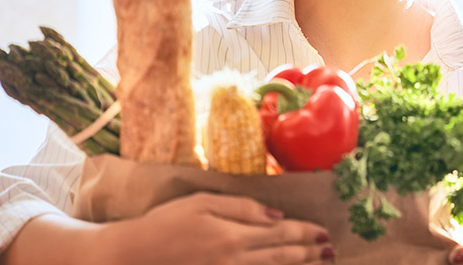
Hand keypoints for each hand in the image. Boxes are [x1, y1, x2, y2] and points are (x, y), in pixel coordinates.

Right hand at [104, 192, 333, 264]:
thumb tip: (276, 215)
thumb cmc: (163, 224)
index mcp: (233, 236)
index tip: (324, 233)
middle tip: (331, 251)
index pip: (281, 233)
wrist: (130, 257)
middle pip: (282, 256)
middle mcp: (236, 260)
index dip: (305, 233)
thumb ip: (241, 208)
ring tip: (320, 263)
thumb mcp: (201, 203)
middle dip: (309, 253)